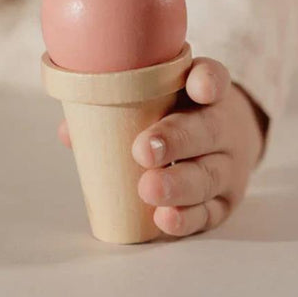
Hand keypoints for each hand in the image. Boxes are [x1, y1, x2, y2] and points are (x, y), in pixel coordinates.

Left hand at [56, 57, 266, 236]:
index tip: (197, 87)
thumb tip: (70, 131)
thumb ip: (116, 105)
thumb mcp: (157, 97)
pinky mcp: (224, 202)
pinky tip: (165, 219)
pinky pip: (209, 212)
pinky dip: (187, 218)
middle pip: (208, 130)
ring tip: (148, 189)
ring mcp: (227, 166)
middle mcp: (222, 125)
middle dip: (176, 140)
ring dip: (178, 185)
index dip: (206, 81)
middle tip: (142, 150)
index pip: (213, 77)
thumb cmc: (177, 113)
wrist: (226, 141)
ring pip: (208, 175)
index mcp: (206, 90)